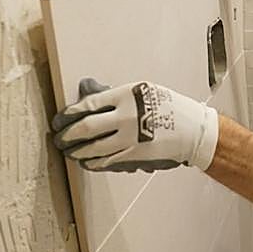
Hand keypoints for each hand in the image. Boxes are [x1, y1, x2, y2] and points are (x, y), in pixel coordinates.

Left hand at [51, 79, 219, 171]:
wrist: (193, 130)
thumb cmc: (168, 107)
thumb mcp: (142, 90)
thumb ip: (112, 94)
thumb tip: (87, 89)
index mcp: (126, 95)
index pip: (89, 104)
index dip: (69, 113)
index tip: (60, 119)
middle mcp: (126, 117)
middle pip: (86, 128)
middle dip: (68, 135)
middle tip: (59, 138)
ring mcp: (130, 138)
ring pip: (94, 148)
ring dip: (77, 151)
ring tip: (69, 151)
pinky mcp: (135, 156)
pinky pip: (107, 161)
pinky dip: (93, 162)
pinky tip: (86, 161)